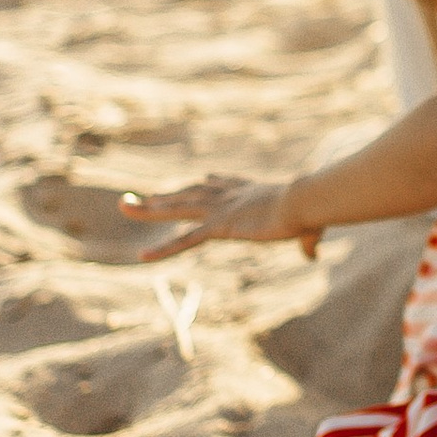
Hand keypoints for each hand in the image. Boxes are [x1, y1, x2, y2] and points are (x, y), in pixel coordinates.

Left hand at [120, 175, 308, 260]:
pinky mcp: (218, 228)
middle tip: (143, 196)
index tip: (202, 178)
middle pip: (190, 193)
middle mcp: (229, 196)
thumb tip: (313, 254)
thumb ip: (307, 242)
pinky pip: (184, 241)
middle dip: (165, 195)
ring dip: (148, 209)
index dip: (210, 183)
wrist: (302, 202)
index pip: (224, 184)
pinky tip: (142, 257)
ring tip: (123, 206)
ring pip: (176, 209)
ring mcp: (220, 211)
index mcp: (250, 191)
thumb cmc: (310, 211)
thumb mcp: (309, 227)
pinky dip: (162, 249)